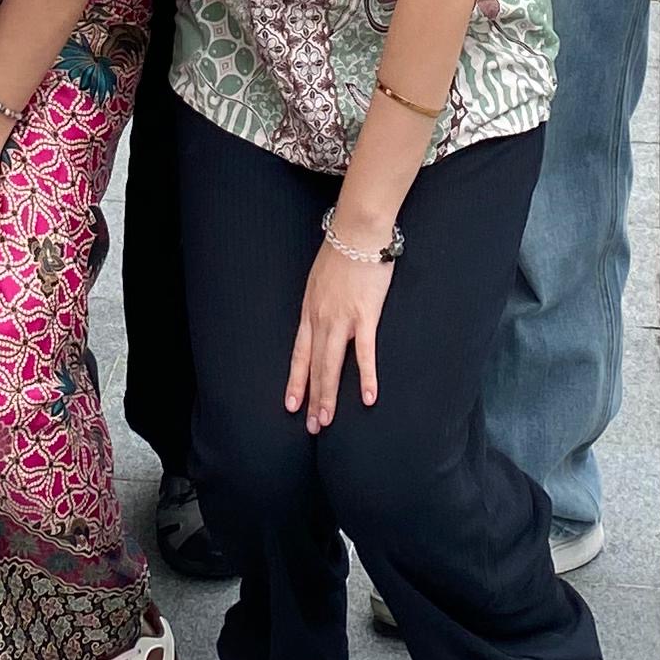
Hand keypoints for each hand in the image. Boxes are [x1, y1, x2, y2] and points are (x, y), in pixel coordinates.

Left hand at [286, 230, 389, 433]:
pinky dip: (366, 377)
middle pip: (314, 366)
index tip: (291, 405)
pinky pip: (364, 352)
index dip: (296, 381)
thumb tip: (321, 317)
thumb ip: (319, 301)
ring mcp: (342, 319)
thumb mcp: (319, 278)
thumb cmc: (341, 250)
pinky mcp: (365, 316)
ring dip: (328, 396)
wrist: (357, 232)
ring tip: (327, 420)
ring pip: (331, 365)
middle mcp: (321, 319)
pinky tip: (368, 398)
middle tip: (312, 427)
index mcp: (310, 311)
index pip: (299, 354)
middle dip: (312, 399)